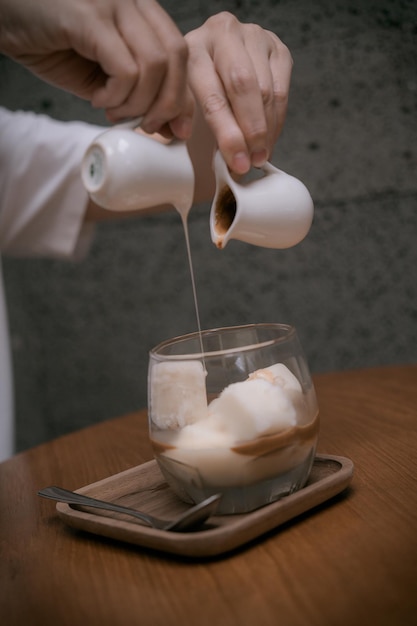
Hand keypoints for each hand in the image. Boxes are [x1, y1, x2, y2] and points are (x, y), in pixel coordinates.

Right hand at [0, 0, 193, 137]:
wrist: (4, 17)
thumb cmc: (49, 43)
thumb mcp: (101, 75)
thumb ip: (136, 95)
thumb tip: (169, 127)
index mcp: (141, 12)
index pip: (181, 53)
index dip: (184, 96)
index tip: (177, 130)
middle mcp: (132, 1)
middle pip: (177, 57)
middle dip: (169, 104)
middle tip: (146, 126)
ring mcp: (112, 4)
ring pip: (155, 66)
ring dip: (137, 103)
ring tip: (112, 110)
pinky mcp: (89, 17)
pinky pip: (125, 69)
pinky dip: (117, 96)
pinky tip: (97, 98)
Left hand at [185, 12, 292, 173]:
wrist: (210, 62)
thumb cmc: (192, 92)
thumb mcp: (182, 108)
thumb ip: (194, 131)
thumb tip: (225, 165)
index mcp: (191, 49)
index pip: (212, 95)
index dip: (227, 134)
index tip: (237, 163)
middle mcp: (222, 33)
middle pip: (244, 86)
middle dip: (252, 131)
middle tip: (254, 161)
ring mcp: (253, 35)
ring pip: (266, 90)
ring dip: (267, 130)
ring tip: (261, 156)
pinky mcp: (276, 46)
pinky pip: (282, 90)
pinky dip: (277, 120)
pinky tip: (269, 139)